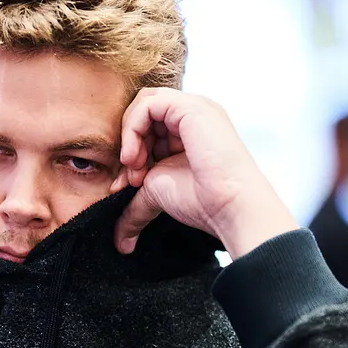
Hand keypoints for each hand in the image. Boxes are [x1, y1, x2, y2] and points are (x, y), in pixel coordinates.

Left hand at [109, 88, 297, 257]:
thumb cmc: (202, 201)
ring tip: (135, 167)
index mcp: (187, 129)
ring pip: (143, 103)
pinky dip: (132, 129)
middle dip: (129, 143)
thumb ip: (135, 205)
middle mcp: (192, 114)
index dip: (132, 150)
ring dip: (129, 136)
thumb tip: (120, 244)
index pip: (146, 123)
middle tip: (133, 176)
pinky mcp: (190, 107)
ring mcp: (193, 108)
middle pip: (143, 112)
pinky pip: (147, 104)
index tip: (132, 182)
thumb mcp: (158, 193)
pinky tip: (136, 158)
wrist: (227, 205)